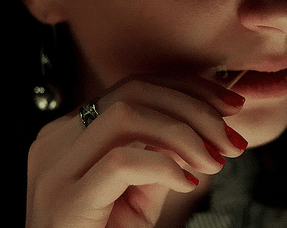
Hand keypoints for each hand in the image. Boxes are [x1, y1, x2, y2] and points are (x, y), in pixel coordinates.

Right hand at [25, 74, 246, 227]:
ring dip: (183, 133)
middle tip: (230, 138)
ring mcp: (55, 168)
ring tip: (213, 161)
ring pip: (125, 115)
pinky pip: (122, 162)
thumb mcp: (142, 189)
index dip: (189, 88)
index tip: (231, 105)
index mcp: (73, 131)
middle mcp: (57, 140)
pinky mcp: (64, 199)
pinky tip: (186, 184)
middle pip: (133, 91)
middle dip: (194, 107)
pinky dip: (164, 166)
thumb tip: (209, 122)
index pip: (135, 86)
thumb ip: (165, 152)